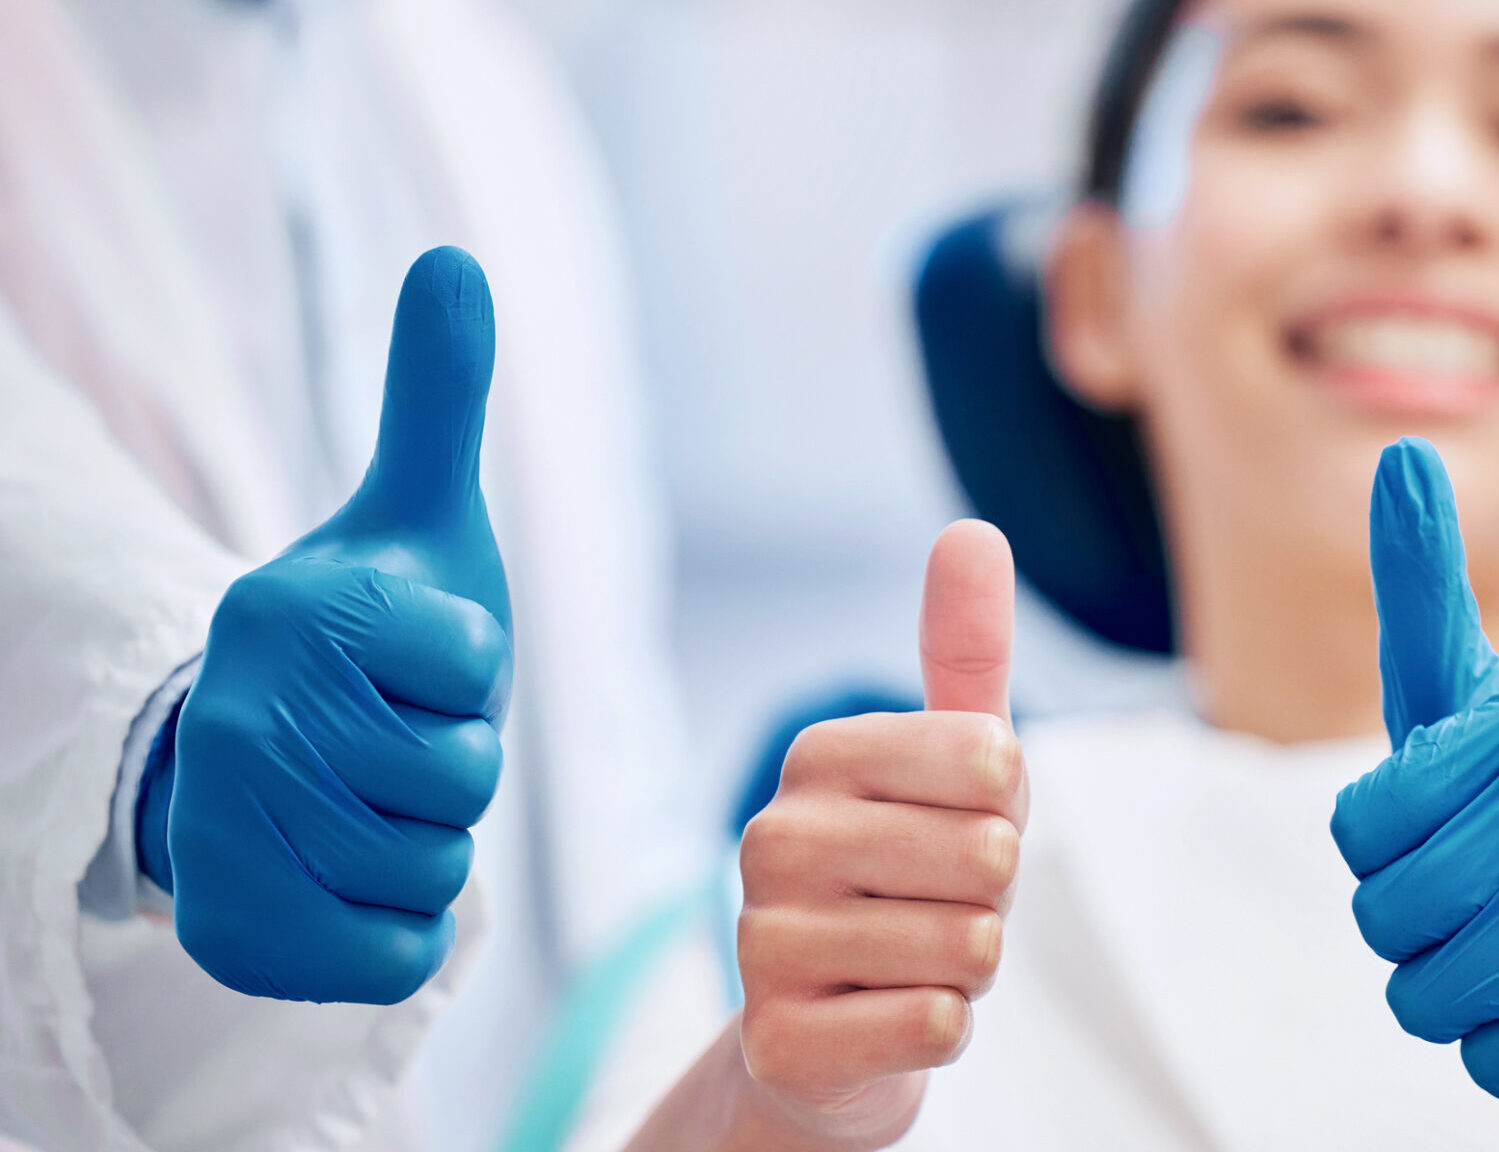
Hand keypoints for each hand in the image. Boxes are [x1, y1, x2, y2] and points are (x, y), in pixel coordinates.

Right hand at [142, 247, 512, 1003]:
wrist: (262, 760)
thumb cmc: (372, 639)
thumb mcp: (414, 515)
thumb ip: (435, 398)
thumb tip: (455, 259)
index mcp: (296, 610)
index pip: (476, 667)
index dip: (471, 674)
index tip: (417, 661)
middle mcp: (244, 718)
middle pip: (463, 778)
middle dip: (455, 767)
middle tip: (394, 742)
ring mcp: (228, 831)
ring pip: (436, 867)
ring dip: (430, 844)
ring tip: (371, 804)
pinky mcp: (234, 935)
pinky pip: (400, 953)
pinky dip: (401, 926)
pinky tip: (349, 876)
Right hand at [734, 521, 1022, 1148]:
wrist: (834, 1027)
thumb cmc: (911, 875)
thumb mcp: (951, 761)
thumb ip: (963, 650)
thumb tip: (971, 530)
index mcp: (818, 755)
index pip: (995, 761)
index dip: (1008, 809)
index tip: (956, 825)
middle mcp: (772, 837)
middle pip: (989, 858)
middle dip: (993, 897)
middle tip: (938, 904)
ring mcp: (763, 942)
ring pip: (970, 947)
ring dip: (970, 967)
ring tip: (912, 959)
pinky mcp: (780, 1041)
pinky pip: (936, 1025)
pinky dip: (942, 1029)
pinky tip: (890, 1016)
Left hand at [1328, 438, 1498, 1096]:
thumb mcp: (1470, 689)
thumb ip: (1424, 584)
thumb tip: (1400, 455)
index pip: (1360, 833)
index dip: (1382, 848)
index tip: (1445, 825)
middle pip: (1389, 920)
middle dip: (1410, 924)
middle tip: (1476, 898)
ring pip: (1428, 1000)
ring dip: (1451, 989)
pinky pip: (1492, 1059)